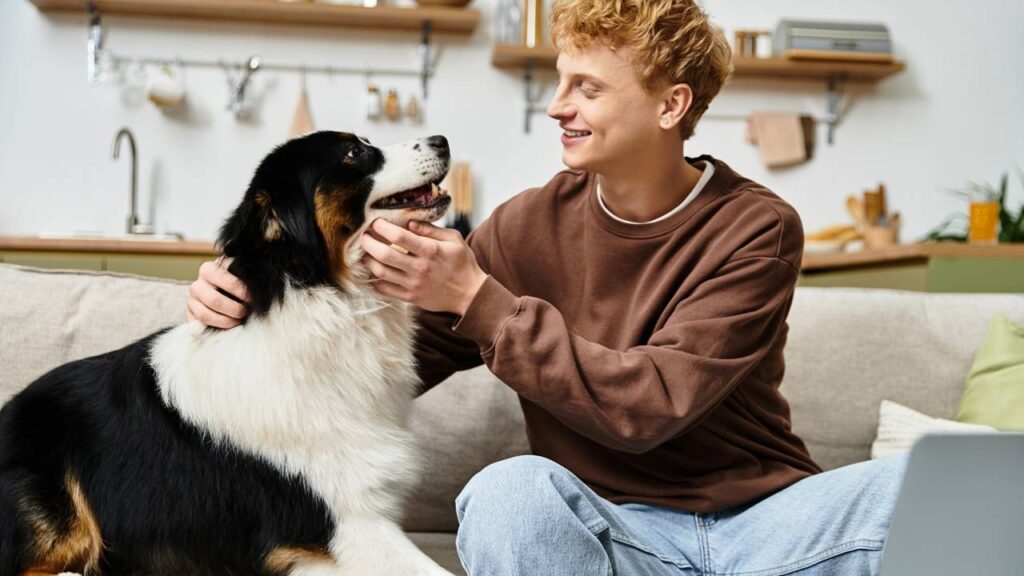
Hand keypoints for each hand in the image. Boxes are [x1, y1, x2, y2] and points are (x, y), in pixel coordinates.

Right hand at [186, 257, 250, 328]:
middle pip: (215, 301)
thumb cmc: (234, 282)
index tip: (253, 299)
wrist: (219, 291)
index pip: (228, 282)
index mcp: (208, 270)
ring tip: (238, 321)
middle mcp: (196, 285)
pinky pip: (199, 326)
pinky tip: (227, 326)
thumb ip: (244, 276)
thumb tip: (255, 284)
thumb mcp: (237, 274)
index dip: (243, 293)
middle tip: (246, 312)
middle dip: (235, 309)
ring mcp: (191, 301)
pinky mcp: (190, 316)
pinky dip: (214, 328)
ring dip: (226, 321)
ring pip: (205, 315)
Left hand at [359, 219, 487, 314]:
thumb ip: (431, 229)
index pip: (399, 236)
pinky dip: (374, 279)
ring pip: (380, 272)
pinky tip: (374, 270)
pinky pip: (385, 289)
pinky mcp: (410, 297)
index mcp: (431, 251)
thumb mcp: (454, 239)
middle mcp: (420, 268)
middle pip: (384, 254)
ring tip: (366, 252)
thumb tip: (408, 222)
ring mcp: (413, 284)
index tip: (376, 222)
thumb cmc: (462, 263)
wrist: (470, 293)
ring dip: (368, 261)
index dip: (382, 227)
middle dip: (368, 243)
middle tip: (363, 237)